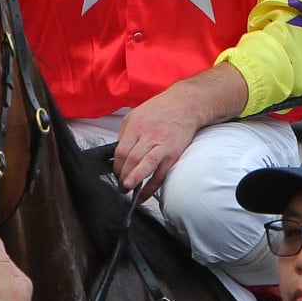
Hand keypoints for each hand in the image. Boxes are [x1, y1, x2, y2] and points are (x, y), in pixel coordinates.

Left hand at [111, 68, 249, 199]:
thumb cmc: (159, 110)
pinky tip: (144, 195)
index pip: (121, 151)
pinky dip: (151, 187)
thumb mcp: (135, 115)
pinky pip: (161, 174)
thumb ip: (125, 134)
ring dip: (134, 180)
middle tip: (120, 185)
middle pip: (131, 160)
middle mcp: (148, 136)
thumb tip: (119, 156)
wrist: (185, 105)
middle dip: (122, 176)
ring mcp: (162, 145)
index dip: (116, 166)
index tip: (116, 174)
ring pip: (146, 166)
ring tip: (127, 190)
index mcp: (135, 127)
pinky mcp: (174, 154)